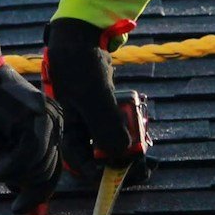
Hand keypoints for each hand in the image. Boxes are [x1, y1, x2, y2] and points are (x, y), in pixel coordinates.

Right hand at [0, 31, 58, 212]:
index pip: (52, 171)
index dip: (37, 194)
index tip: (18, 208)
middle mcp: (55, 121)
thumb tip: (25, 191)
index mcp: (50, 126)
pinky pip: (26, 157)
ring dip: (5, 173)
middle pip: (48, 173)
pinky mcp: (33, 117)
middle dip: (21, 187)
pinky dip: (4, 166)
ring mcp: (47, 118)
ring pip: (37, 168)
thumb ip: (17, 165)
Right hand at [43, 17, 141, 180]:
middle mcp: (79, 128)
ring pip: (111, 143)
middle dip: (121, 163)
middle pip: (99, 156)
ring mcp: (91, 118)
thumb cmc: (81, 65)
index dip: (100, 174)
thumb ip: (107, 125)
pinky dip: (129, 132)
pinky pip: (117, 127)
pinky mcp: (103, 108)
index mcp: (68, 130)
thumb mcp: (95, 96)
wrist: (81, 37)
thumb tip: (122, 153)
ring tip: (147, 156)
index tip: (123, 176)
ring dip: (128, 149)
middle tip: (144, 168)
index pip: (81, 163)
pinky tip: (141, 133)